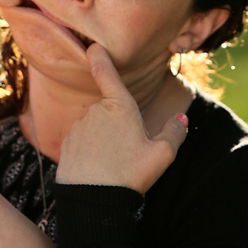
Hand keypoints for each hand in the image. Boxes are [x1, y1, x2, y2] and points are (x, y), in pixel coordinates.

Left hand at [55, 45, 187, 193]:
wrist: (93, 201)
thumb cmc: (130, 175)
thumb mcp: (162, 155)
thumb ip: (174, 133)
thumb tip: (181, 118)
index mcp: (119, 108)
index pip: (107, 74)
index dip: (100, 57)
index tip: (94, 46)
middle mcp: (95, 112)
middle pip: (109, 112)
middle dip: (119, 126)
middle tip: (129, 154)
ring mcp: (78, 128)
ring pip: (96, 129)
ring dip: (104, 141)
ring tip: (114, 167)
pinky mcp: (66, 145)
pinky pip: (82, 143)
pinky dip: (90, 153)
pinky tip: (98, 172)